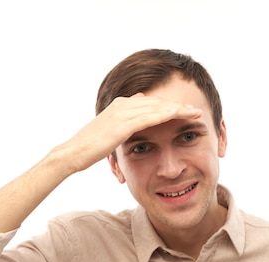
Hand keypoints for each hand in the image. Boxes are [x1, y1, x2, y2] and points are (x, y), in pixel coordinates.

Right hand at [54, 93, 202, 172]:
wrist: (72, 153)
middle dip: (178, 105)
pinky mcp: (123, 124)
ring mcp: (123, 112)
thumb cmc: (88, 148)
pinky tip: (181, 115)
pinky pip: (150, 117)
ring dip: (178, 108)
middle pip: (157, 102)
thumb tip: (133, 124)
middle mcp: (122, 105)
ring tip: (195, 112)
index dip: (168, 106)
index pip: (150, 103)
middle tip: (196, 109)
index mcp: (119, 106)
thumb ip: (122, 126)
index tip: (184, 111)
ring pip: (157, 107)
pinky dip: (167, 115)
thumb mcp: (108, 134)